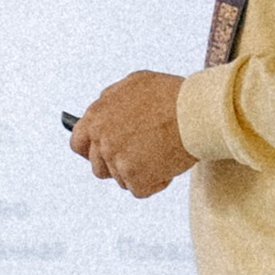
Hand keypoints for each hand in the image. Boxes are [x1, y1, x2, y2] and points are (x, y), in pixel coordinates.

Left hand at [68, 71, 189, 195]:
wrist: (196, 112)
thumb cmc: (171, 95)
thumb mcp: (134, 84)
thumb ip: (112, 100)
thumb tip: (103, 111)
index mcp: (96, 116)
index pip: (78, 143)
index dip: (91, 151)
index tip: (105, 154)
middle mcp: (102, 138)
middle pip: (99, 168)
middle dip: (118, 166)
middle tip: (141, 157)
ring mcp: (116, 158)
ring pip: (121, 180)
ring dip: (139, 173)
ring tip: (160, 156)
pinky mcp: (133, 176)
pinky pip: (140, 190)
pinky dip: (156, 183)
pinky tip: (169, 165)